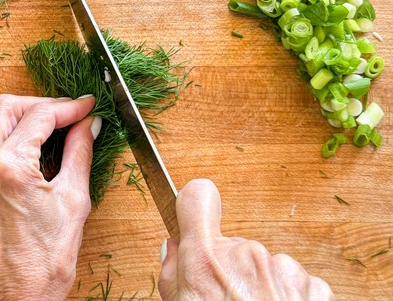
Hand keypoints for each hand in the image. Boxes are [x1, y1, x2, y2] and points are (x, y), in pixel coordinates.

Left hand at [0, 94, 101, 299]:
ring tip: (24, 128)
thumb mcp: (74, 202)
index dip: (66, 107)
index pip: (39, 116)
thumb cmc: (45, 262)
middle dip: (35, 106)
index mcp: (10, 169)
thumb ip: (80, 153)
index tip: (82, 108)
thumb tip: (87, 123)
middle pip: (2, 108)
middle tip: (57, 116)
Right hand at [159, 179, 334, 299]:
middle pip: (231, 243)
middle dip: (226, 268)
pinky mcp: (314, 287)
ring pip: (264, 264)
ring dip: (258, 285)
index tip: (194, 215)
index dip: (193, 205)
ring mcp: (284, 269)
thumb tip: (175, 247)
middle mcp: (246, 255)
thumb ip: (174, 272)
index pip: (196, 197)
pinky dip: (286, 297)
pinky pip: (293, 281)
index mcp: (205, 259)